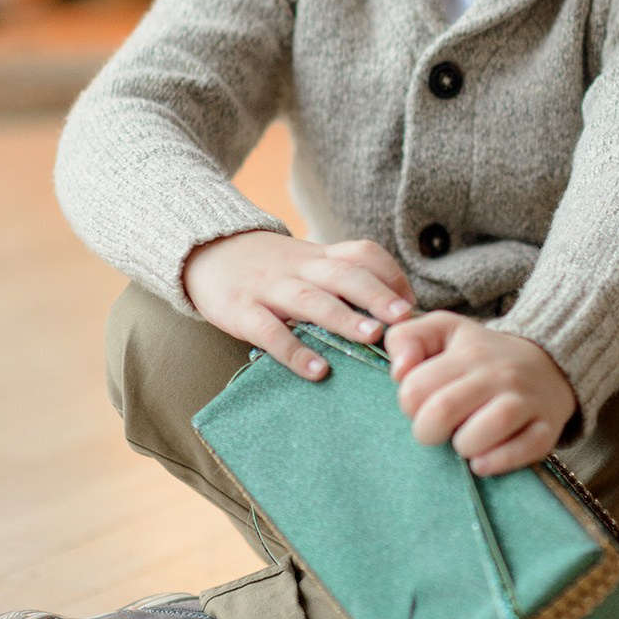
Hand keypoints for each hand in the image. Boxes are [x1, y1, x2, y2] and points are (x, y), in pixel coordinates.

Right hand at [182, 229, 416, 380]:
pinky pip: (268, 331)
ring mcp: (268, 288)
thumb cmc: (269, 267)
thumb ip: (342, 281)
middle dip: (376, 294)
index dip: (389, 274)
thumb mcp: (306, 263)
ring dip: (343, 317)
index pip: (361, 252)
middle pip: (343, 273)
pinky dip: (293, 350)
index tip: (412, 304)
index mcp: (318, 256)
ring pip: (310, 299)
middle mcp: (299, 267)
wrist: (206, 249)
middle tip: (404, 318)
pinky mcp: (240, 310)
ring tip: (371, 335)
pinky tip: (316, 369)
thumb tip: (395, 314)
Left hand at [386, 311, 576, 475]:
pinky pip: (524, 450)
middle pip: (443, 410)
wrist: (551, 361)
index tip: (422, 405)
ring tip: (463, 442)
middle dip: (426, 432)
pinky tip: (483, 461)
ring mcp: (525, 401)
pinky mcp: (547, 428)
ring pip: (485, 430)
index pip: (416, 387)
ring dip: (463, 446)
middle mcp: (498, 374)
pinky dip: (498, 462)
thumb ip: (407, 338)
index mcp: (467, 352)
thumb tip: (398, 371)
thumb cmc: (483, 352)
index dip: (408, 404)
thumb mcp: (444, 330)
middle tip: (436, 430)